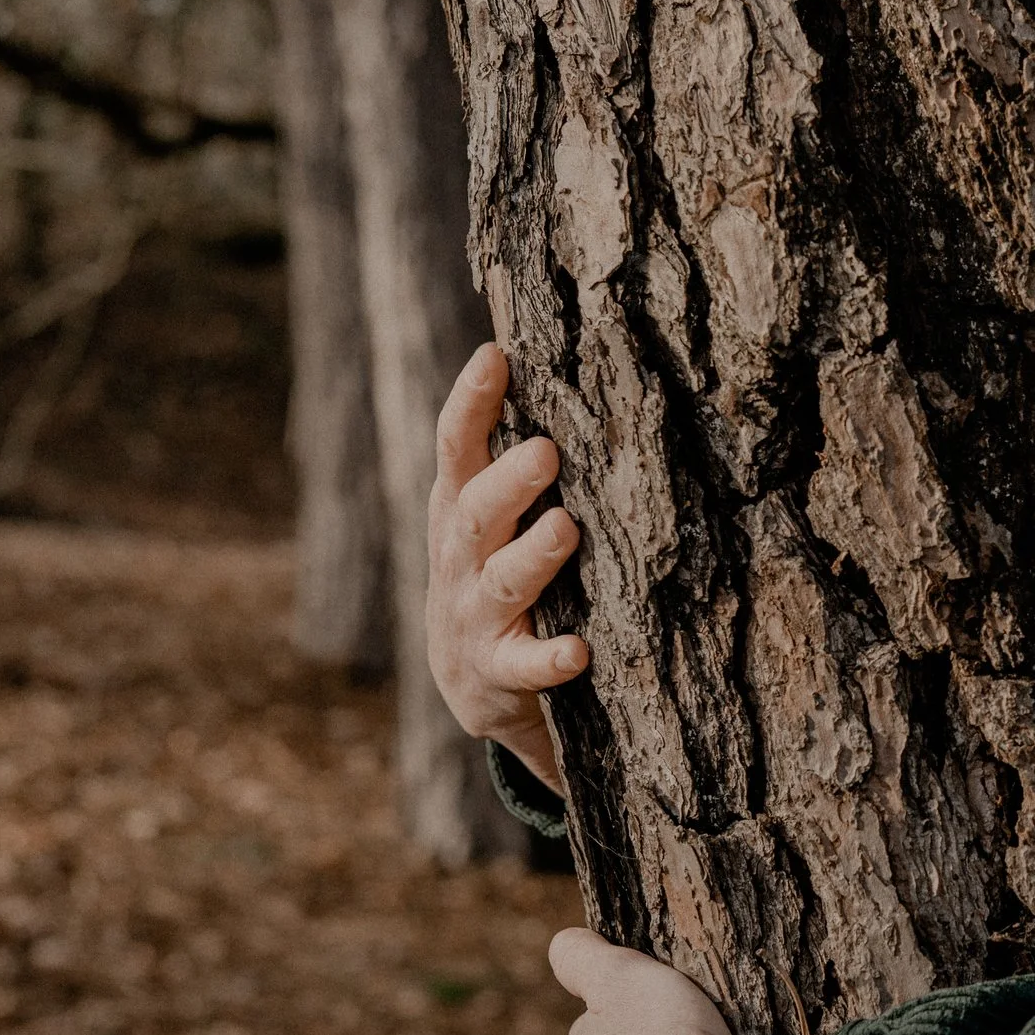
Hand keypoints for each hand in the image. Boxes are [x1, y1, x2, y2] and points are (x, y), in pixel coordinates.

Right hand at [428, 344, 591, 794]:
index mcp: (459, 509)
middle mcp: (460, 557)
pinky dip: (550, 658)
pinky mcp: (500, 671)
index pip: (455, 448)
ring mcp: (477, 615)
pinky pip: (526, 664)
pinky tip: (579, 651)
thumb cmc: (489, 569)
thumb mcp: (486, 511)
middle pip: (477, 512)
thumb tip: (527, 357)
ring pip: (504, 582)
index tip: (495, 355)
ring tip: (566, 528)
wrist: (470, 679)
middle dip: (508, 481)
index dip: (471, 402)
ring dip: (534, 555)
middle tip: (545, 449)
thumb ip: (502, 452)